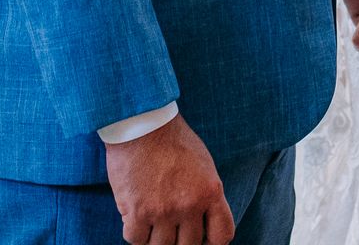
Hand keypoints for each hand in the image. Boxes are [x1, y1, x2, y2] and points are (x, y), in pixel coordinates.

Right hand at [105, 113, 234, 244]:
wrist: (143, 124)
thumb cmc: (173, 141)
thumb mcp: (203, 165)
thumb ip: (206, 195)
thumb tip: (204, 222)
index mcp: (211, 192)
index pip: (222, 235)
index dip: (212, 243)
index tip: (202, 239)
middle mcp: (189, 205)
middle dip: (180, 239)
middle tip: (171, 227)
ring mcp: (163, 211)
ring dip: (156, 237)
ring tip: (152, 219)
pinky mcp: (137, 213)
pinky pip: (136, 240)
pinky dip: (135, 233)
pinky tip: (136, 217)